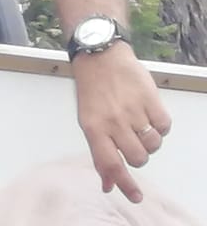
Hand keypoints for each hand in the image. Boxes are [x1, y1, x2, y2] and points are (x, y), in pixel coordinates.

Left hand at [71, 41, 171, 202]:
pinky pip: (165, 127)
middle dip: (138, 154)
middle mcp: (113, 122)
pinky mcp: (151, 100)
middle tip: (131, 139)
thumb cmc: (93, 91)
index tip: (136, 197)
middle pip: (139, 158)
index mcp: (94, 128)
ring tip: (139, 123)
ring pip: (154, 145)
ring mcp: (134, 111)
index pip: (111, 163)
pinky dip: (160, 125)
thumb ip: (99, 154)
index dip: (124, 184)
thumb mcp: (88, 122)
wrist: (100, 56)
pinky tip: (148, 113)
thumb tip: (107, 185)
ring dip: (150, 140)